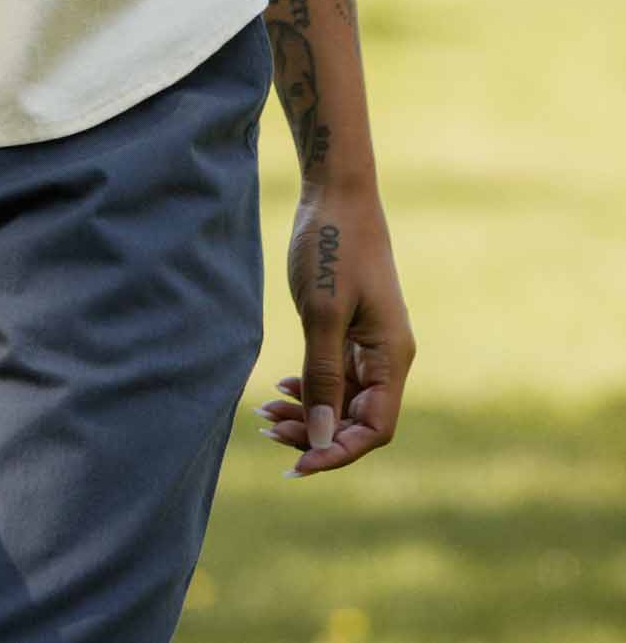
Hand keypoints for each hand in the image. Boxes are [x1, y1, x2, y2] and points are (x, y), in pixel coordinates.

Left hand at [257, 181, 415, 476]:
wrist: (335, 192)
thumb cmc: (332, 246)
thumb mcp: (323, 312)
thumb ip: (322, 375)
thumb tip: (320, 437)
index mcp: (392, 357)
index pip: (374, 428)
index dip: (338, 451)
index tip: (298, 463)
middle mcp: (386, 357)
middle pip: (356, 419)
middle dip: (315, 433)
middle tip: (266, 430)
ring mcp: (368, 344)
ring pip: (341, 398)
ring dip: (307, 412)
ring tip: (263, 415)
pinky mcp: (349, 329)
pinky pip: (334, 375)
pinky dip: (308, 387)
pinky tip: (280, 390)